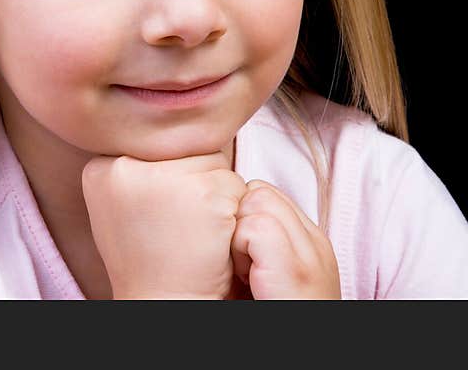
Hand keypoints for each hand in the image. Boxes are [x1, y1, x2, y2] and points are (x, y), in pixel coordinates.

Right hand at [82, 151, 247, 299]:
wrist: (162, 307)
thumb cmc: (149, 260)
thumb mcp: (122, 204)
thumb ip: (137, 168)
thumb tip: (175, 133)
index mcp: (100, 168)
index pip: (154, 146)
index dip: (166, 180)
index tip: (156, 215)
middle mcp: (125, 166)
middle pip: (183, 150)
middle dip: (191, 183)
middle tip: (177, 227)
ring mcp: (164, 177)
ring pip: (211, 163)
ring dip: (214, 194)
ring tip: (192, 232)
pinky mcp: (204, 192)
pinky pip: (234, 184)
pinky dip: (232, 212)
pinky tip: (210, 239)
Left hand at [230, 179, 340, 298]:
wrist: (300, 355)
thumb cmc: (274, 310)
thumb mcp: (273, 273)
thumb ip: (264, 240)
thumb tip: (229, 215)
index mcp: (311, 241)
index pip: (265, 192)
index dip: (244, 216)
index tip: (244, 254)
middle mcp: (315, 242)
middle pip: (258, 190)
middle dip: (241, 219)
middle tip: (245, 264)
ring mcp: (309, 252)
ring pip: (256, 200)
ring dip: (239, 235)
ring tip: (248, 273)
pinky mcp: (296, 267)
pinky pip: (254, 226)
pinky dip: (241, 250)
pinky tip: (250, 279)